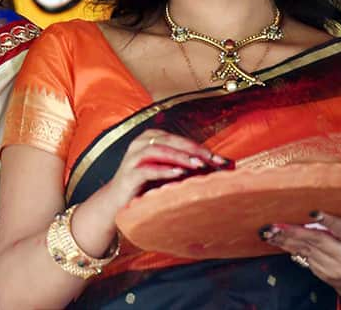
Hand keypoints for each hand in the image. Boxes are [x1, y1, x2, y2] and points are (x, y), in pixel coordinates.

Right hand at [106, 129, 228, 209]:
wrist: (118, 201)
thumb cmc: (147, 184)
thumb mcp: (168, 171)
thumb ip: (187, 165)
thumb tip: (220, 166)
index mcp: (151, 138)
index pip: (180, 139)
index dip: (201, 147)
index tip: (222, 160)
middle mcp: (140, 143)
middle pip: (171, 141)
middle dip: (194, 150)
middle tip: (214, 161)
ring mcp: (132, 158)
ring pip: (158, 150)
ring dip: (180, 157)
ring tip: (199, 165)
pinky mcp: (128, 175)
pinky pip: (147, 169)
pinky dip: (164, 170)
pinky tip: (179, 174)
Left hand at [262, 212, 340, 303]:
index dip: (330, 221)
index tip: (314, 212)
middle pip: (318, 241)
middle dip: (295, 231)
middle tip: (276, 222)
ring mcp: (333, 267)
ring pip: (305, 249)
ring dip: (284, 239)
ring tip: (268, 229)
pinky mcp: (321, 272)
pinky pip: (301, 256)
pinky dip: (286, 246)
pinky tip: (274, 238)